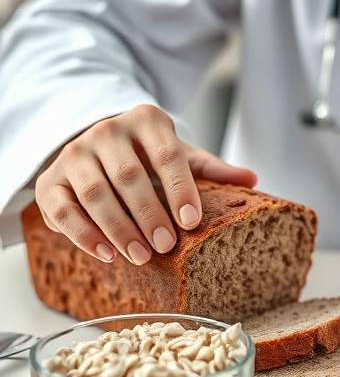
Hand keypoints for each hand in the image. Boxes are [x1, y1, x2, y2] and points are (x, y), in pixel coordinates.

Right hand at [35, 104, 256, 264]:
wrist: (100, 149)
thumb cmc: (149, 156)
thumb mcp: (182, 156)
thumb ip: (212, 169)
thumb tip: (252, 179)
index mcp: (146, 120)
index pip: (167, 155)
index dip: (180, 190)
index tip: (192, 222)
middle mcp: (106, 131)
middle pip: (128, 176)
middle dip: (149, 215)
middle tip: (167, 246)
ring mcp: (74, 154)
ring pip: (95, 194)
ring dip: (119, 229)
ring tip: (142, 255)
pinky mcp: (51, 181)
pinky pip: (62, 210)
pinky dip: (84, 235)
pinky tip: (108, 254)